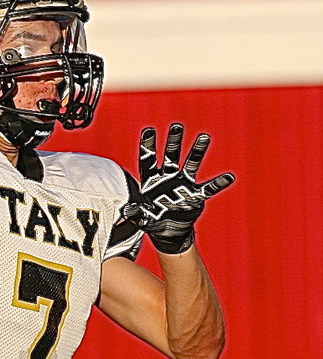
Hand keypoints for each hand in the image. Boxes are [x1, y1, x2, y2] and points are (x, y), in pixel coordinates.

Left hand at [122, 124, 234, 253]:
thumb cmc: (151, 219)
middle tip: (177, 126)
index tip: (149, 130)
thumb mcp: (141, 218)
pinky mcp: (195, 196)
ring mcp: (182, 184)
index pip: (148, 160)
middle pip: (170, 156)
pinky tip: (229, 177)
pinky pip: (208, 188)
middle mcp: (168, 177)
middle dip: (173, 142)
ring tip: (204, 136)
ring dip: (197, 151)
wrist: (167, 232)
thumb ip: (135, 213)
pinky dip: (218, 183)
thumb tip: (128, 210)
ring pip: (190, 164)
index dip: (148, 146)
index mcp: (151, 180)